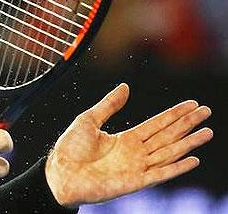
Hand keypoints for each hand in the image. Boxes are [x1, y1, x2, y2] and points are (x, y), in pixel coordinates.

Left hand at [45, 83, 212, 207]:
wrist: (60, 173)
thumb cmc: (70, 149)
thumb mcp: (89, 119)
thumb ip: (109, 105)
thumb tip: (125, 86)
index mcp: (126, 139)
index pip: (157, 124)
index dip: (174, 114)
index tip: (191, 105)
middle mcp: (136, 153)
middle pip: (168, 135)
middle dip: (187, 123)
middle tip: (206, 111)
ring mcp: (137, 167)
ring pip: (169, 152)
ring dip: (189, 142)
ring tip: (207, 131)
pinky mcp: (135, 182)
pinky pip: (160, 173)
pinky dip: (177, 167)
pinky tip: (193, 158)